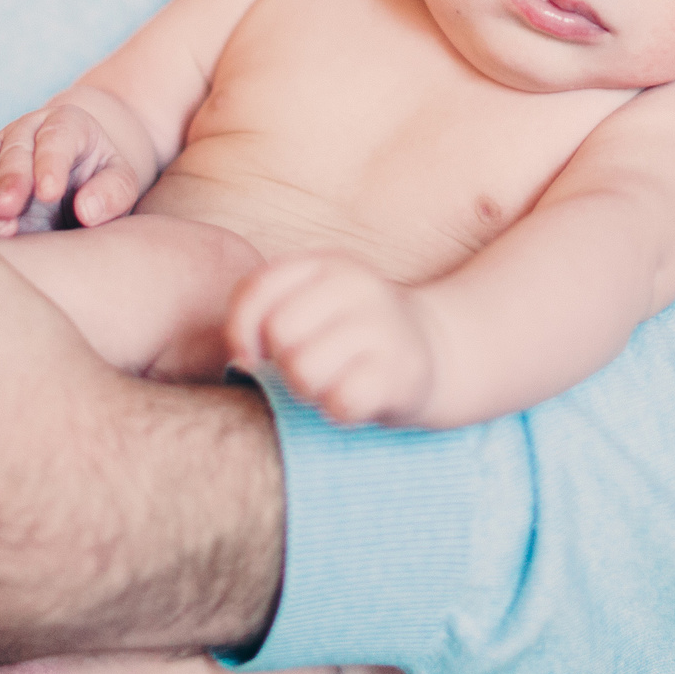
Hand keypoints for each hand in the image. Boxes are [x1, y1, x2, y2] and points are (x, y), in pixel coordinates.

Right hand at [0, 99, 141, 235]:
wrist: (77, 181)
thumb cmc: (101, 182)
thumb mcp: (121, 184)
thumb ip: (113, 193)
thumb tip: (87, 211)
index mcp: (67, 123)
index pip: (57, 136)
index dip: (50, 162)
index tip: (50, 193)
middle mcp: (27, 130)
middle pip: (12, 148)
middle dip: (10, 181)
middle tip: (9, 213)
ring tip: (0, 232)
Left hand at [227, 253, 439, 426]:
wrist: (435, 349)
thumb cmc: (348, 332)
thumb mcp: (309, 302)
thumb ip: (261, 312)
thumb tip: (241, 359)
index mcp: (326, 264)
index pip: (257, 290)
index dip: (240, 331)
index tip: (252, 353)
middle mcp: (359, 286)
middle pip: (279, 334)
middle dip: (281, 362)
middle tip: (308, 365)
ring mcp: (384, 327)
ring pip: (304, 371)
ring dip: (309, 389)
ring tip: (332, 380)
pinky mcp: (401, 372)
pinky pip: (340, 401)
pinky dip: (338, 409)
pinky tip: (354, 396)